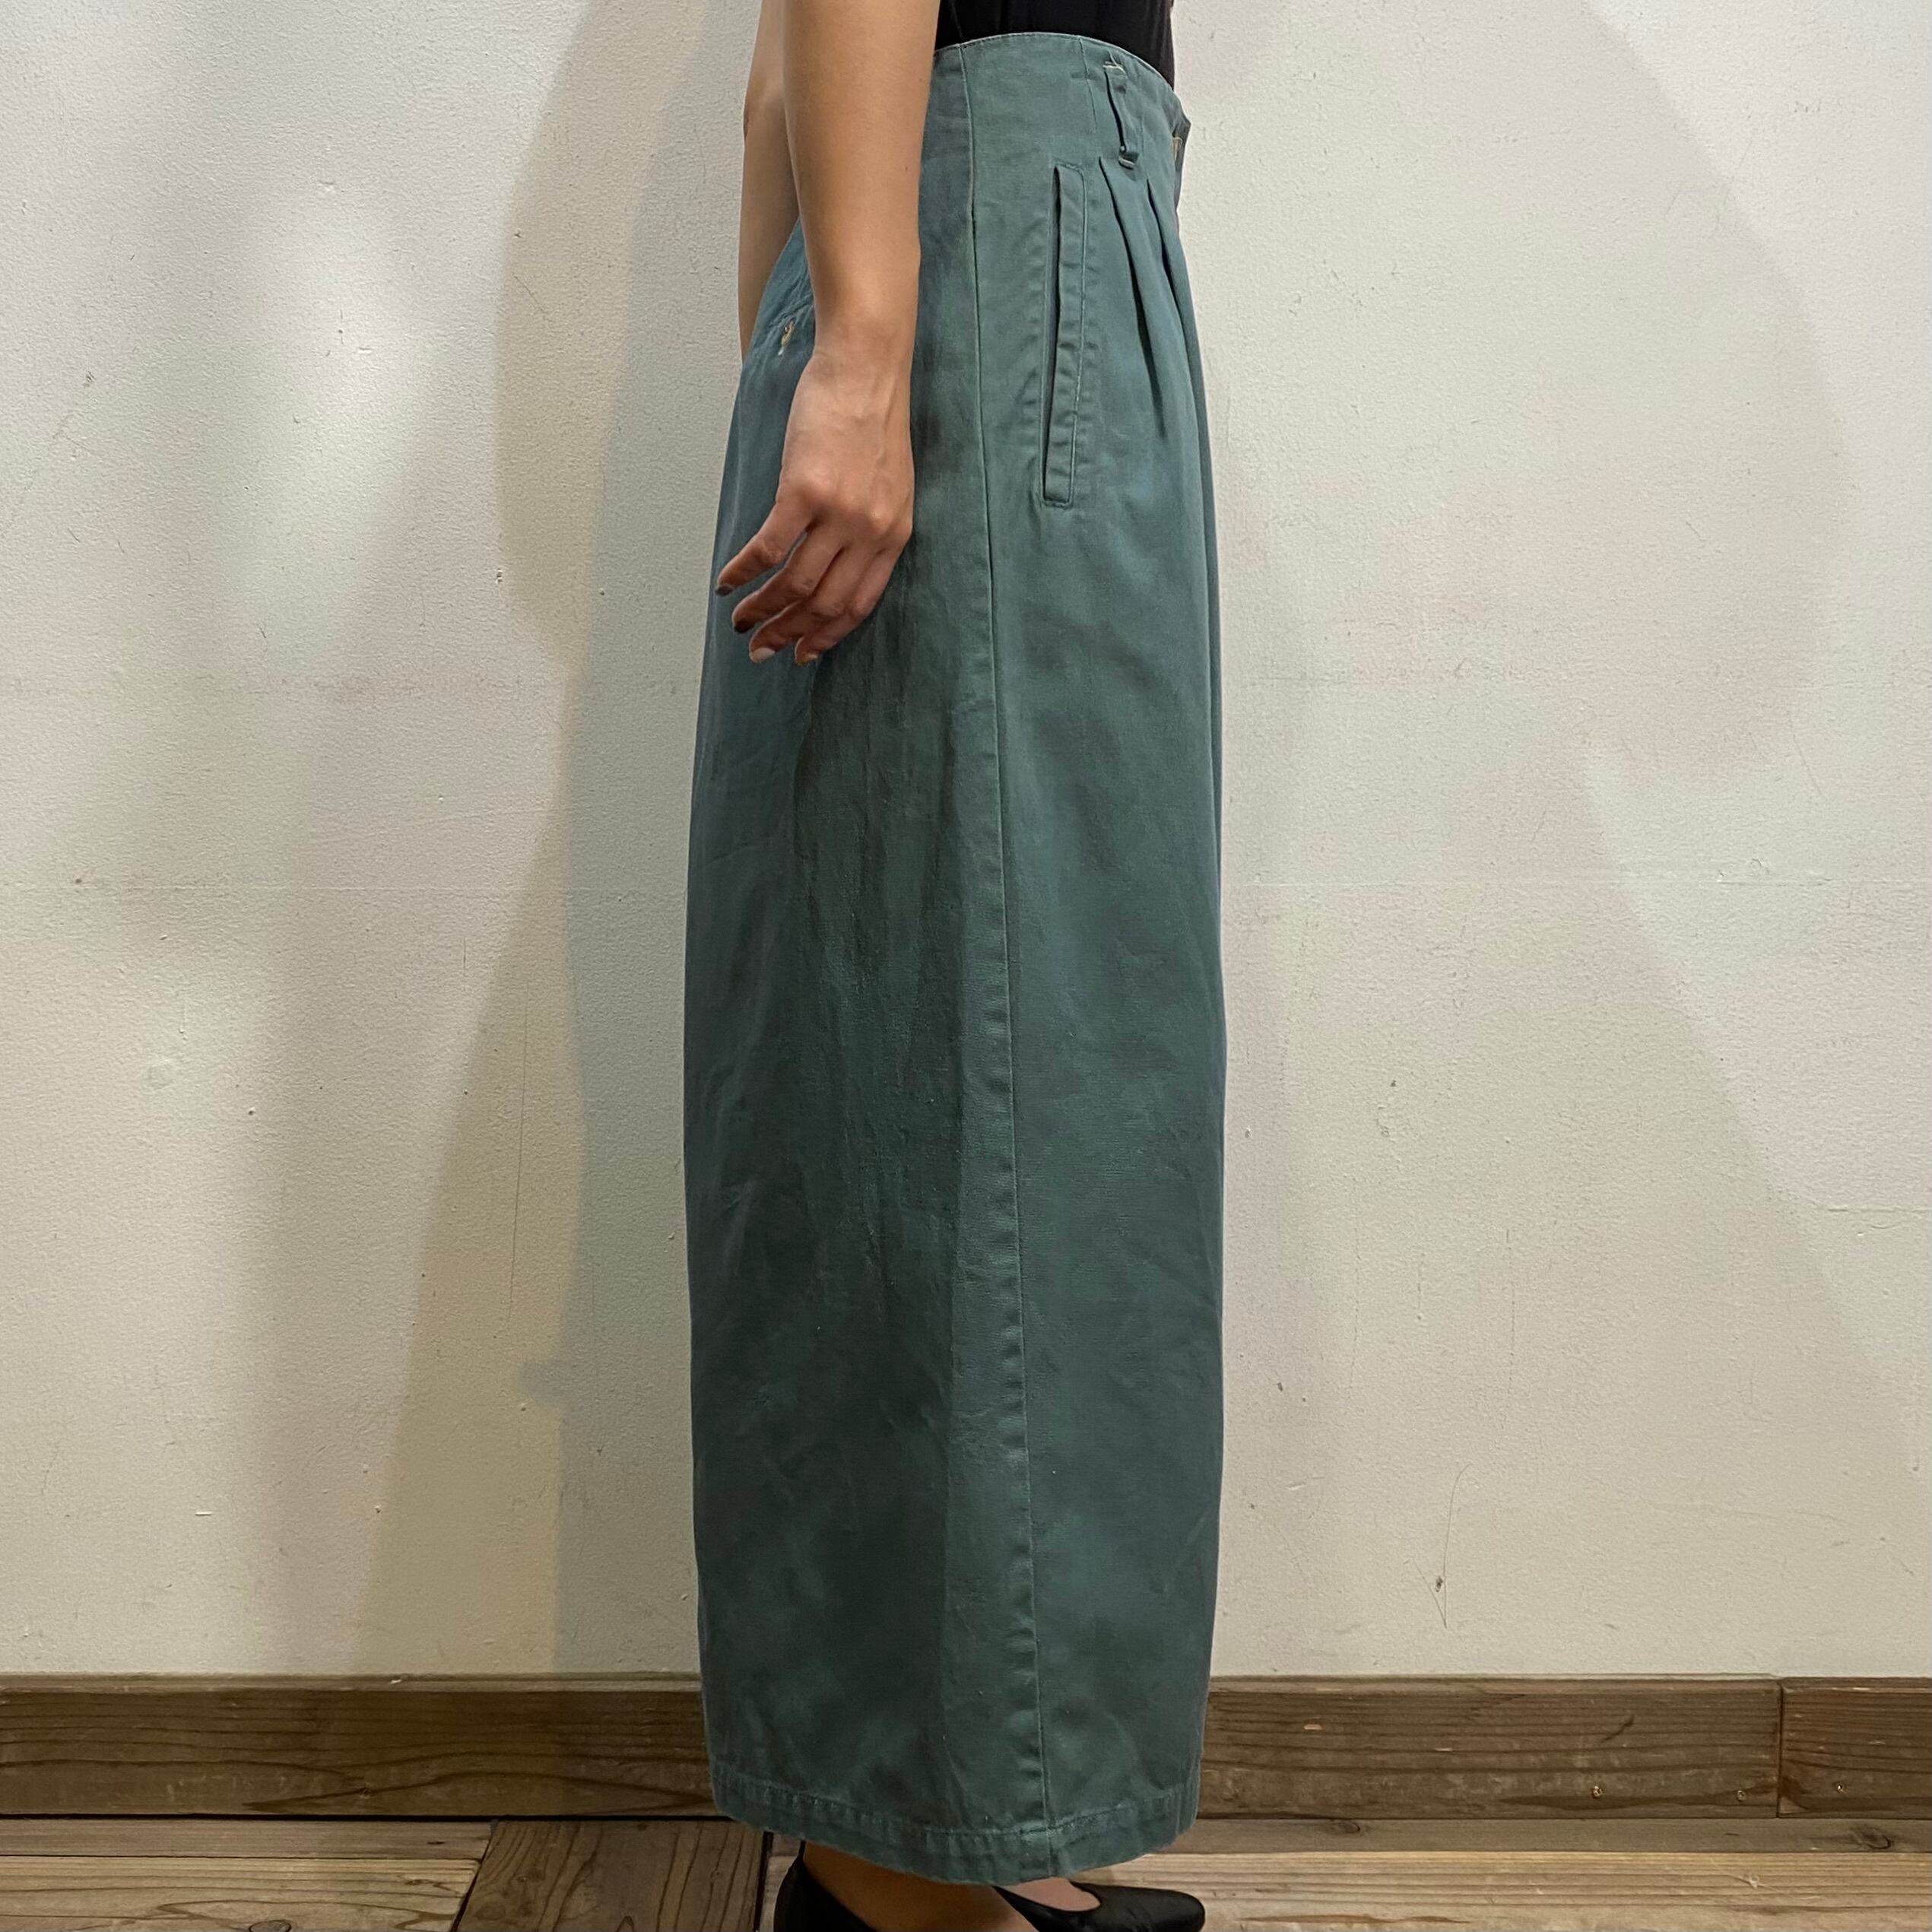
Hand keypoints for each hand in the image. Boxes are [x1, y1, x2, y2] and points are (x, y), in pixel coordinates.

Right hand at [715, 335, 914, 664]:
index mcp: (894, 536)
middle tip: (759, 649)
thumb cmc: (872, 418)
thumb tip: (831, 558)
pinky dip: (745, 571)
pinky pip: (770, 549)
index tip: (802, 655)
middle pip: (825, 604)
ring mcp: (839, 514)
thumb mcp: (887, 484)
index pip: (859, 605)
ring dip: (763, 610)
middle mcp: (871, 533)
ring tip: (739, 622)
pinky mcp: (806, 491)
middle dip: (789, 634)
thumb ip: (868, 526)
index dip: (827, 636)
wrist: (866, 367)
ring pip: (796, 585)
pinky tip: (727, 582)